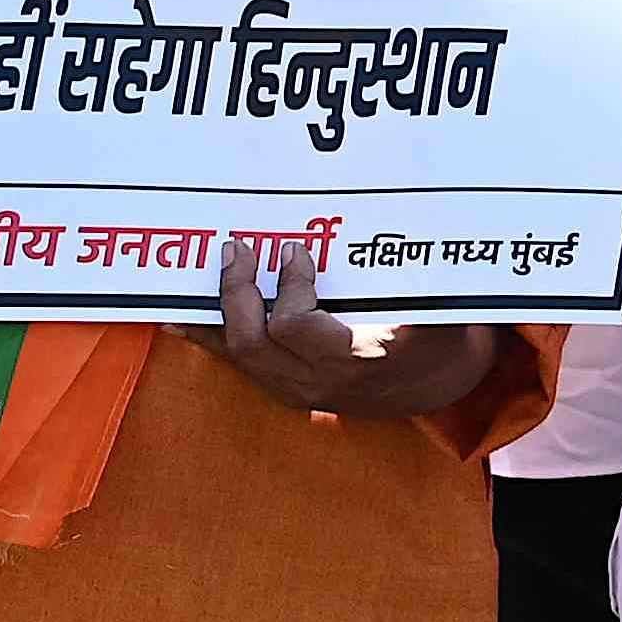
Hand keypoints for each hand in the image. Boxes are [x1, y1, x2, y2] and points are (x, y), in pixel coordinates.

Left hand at [194, 236, 503, 420]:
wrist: (432, 386)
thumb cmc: (437, 339)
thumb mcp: (441, 312)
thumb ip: (421, 282)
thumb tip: (412, 232)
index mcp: (354, 358)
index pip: (294, 326)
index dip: (287, 287)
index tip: (294, 250)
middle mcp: (316, 380)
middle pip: (251, 342)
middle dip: (238, 292)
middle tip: (240, 250)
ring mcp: (295, 389)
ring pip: (236, 354)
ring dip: (219, 310)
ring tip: (213, 270)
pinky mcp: (283, 388)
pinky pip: (236, 363)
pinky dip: (207, 337)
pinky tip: (180, 318)